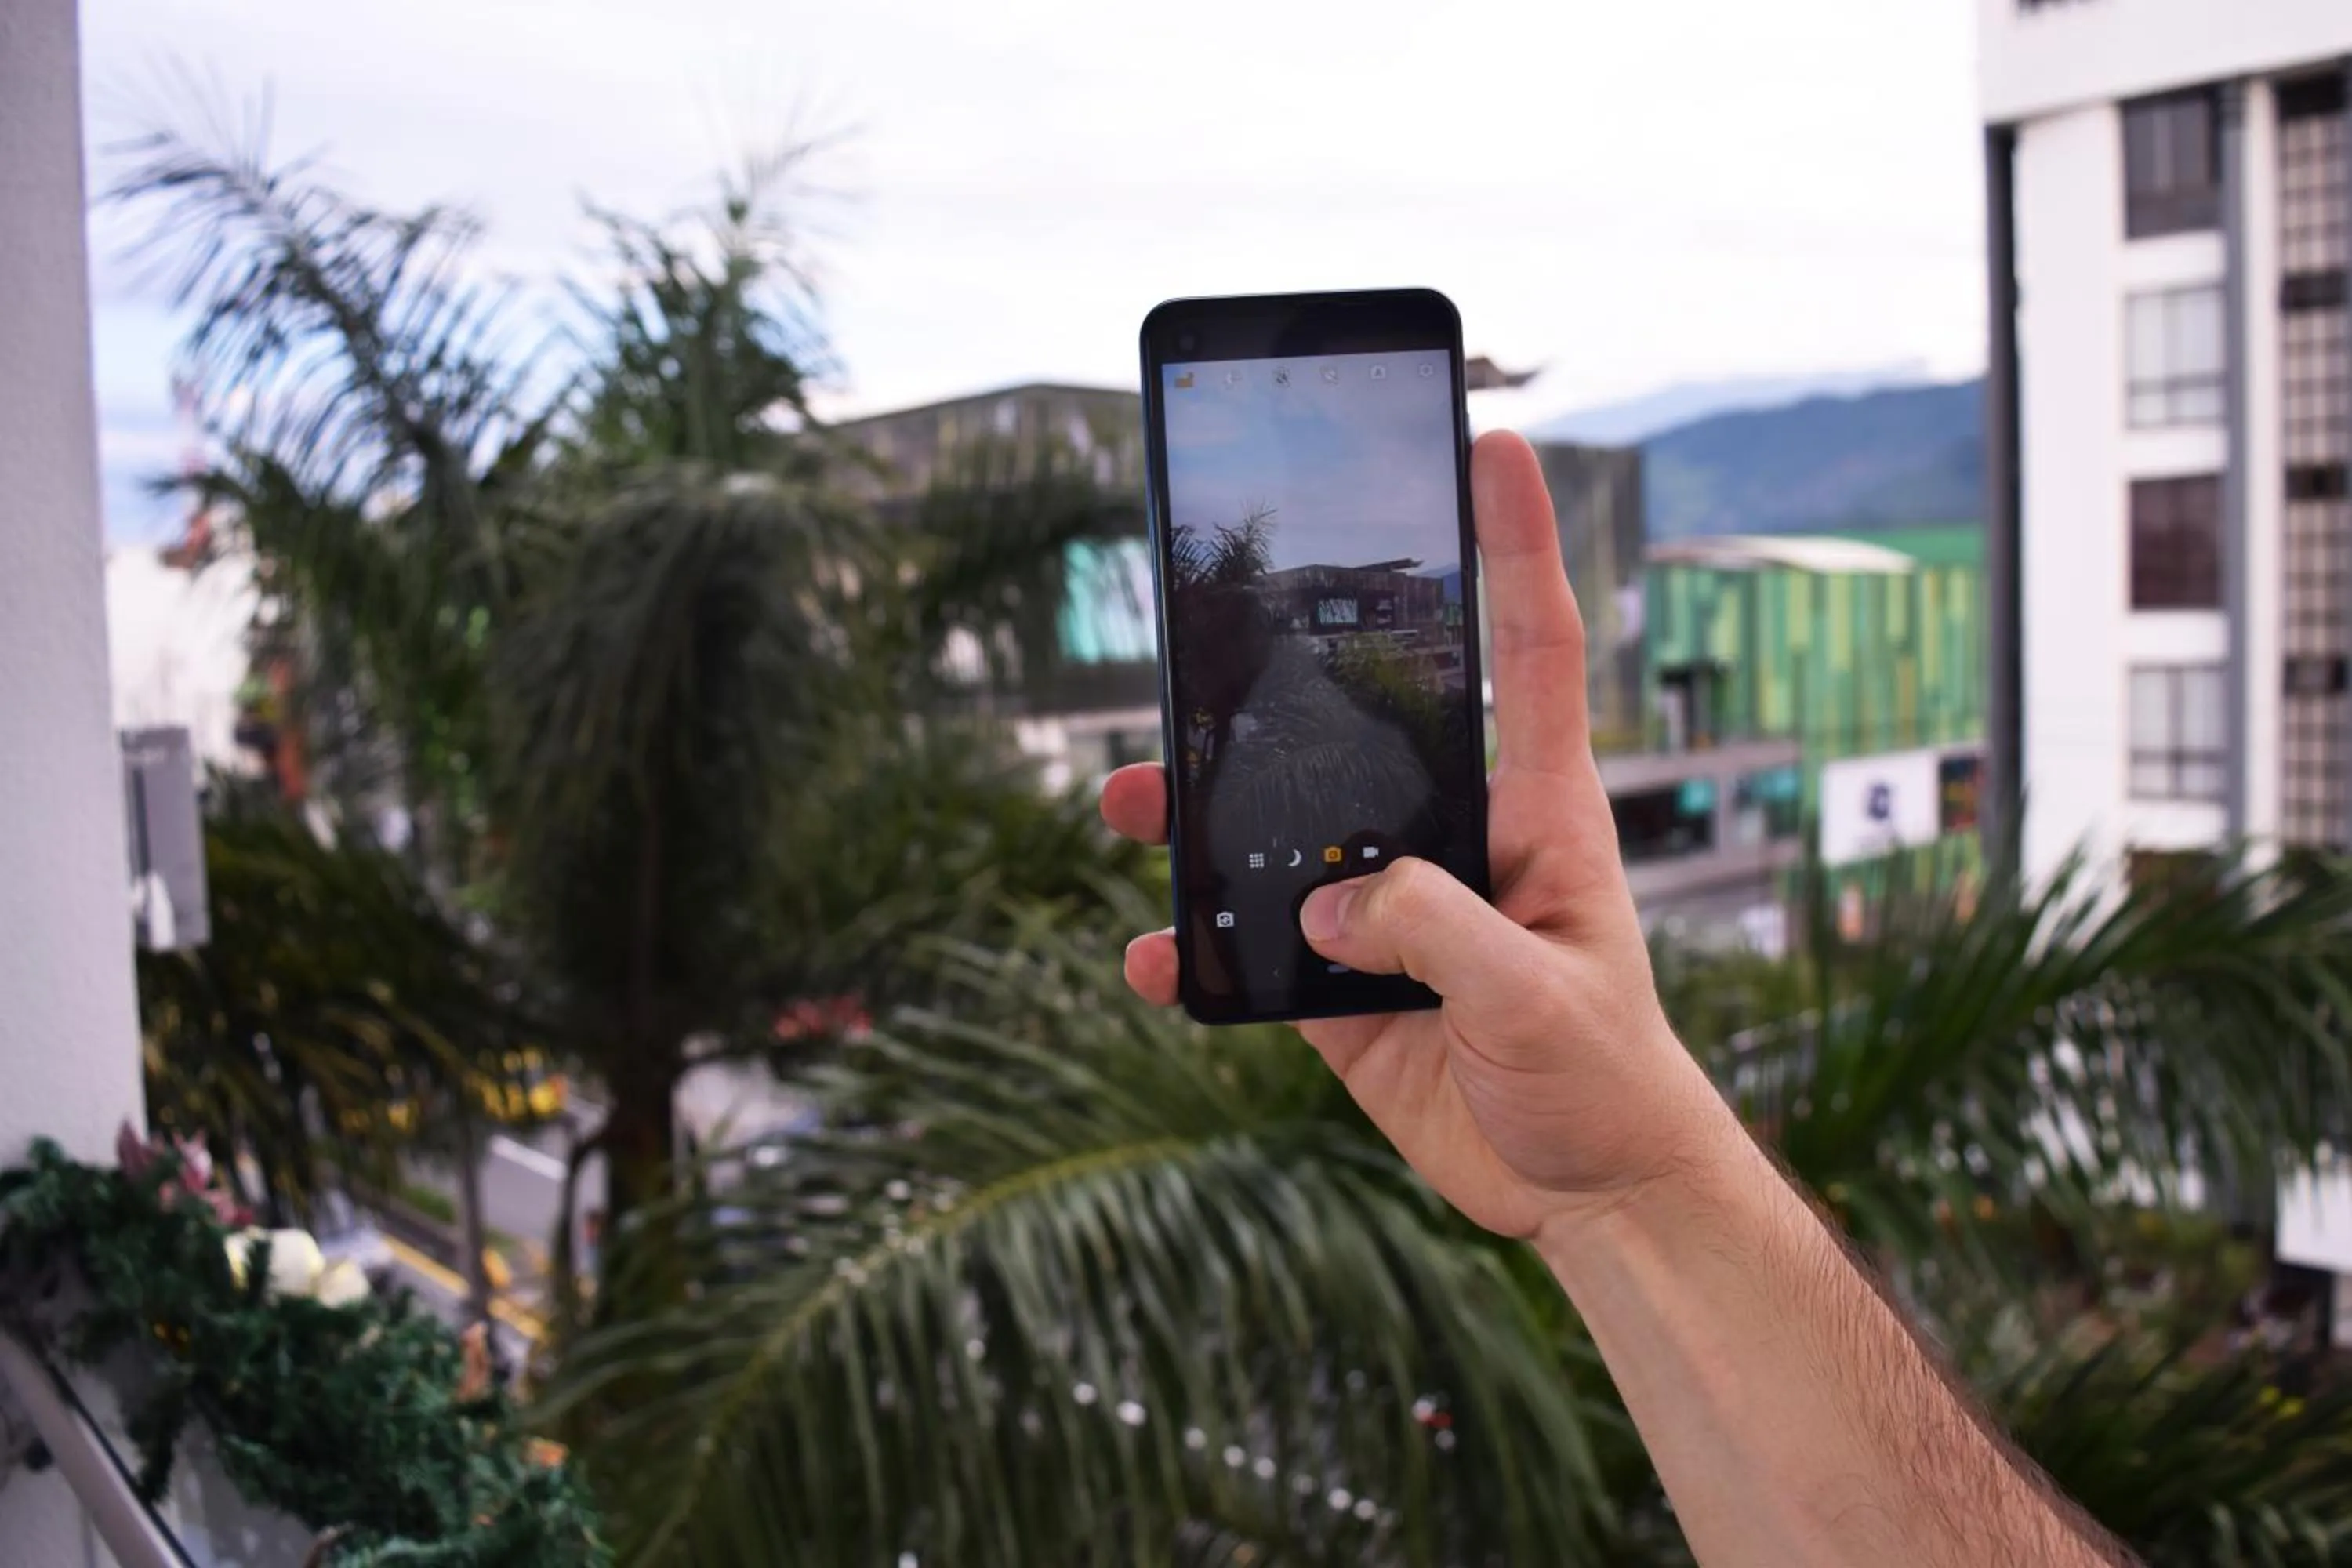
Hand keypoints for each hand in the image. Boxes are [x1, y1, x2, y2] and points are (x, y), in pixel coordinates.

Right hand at [1101, 431, 1737, 1240]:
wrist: (1585, 1193)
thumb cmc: (1607, 1078)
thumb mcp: (1540, 998)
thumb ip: (1439, 934)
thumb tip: (1331, 901)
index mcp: (1537, 813)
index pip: (1531, 652)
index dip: (1520, 548)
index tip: (1497, 448)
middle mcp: (1457, 843)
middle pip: (1356, 737)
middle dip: (1271, 695)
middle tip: (1195, 658)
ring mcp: (1394, 914)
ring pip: (1284, 837)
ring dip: (1204, 822)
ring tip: (1133, 808)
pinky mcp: (1347, 987)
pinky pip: (1253, 948)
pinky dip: (1196, 953)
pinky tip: (1153, 961)